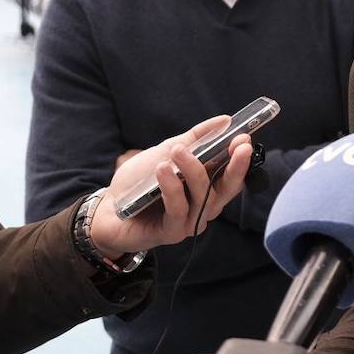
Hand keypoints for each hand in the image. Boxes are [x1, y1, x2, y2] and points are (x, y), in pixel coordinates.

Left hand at [92, 116, 252, 258]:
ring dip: (193, 171)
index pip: (232, 175)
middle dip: (236, 167)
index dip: (241, 158)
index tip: (245, 138)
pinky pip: (177, 210)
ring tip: (178, 151)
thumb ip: (196, 139)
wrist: (108, 208)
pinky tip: (163, 170)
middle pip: (227, 189)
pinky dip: (172, 188)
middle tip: (239, 144)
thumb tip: (224, 120)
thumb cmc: (141, 183)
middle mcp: (204, 207)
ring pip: (203, 197)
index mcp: (208, 189)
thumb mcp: (167, 152)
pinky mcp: (171, 233)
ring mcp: (189, 222)